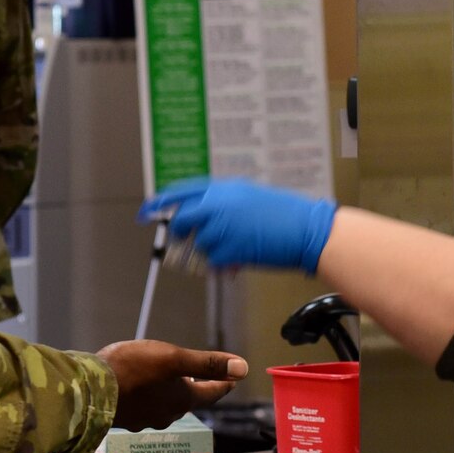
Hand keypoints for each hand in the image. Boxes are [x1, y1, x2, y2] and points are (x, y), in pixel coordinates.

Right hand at [98, 340, 248, 431]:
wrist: (90, 390)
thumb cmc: (133, 370)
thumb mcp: (173, 359)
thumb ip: (207, 364)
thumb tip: (243, 369)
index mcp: (182, 399)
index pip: (211, 393)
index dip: (223, 384)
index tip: (232, 380)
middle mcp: (166, 413)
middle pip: (188, 401)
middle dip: (195, 389)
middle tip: (200, 379)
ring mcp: (145, 419)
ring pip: (164, 405)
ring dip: (169, 394)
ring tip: (168, 382)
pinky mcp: (125, 418)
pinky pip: (144, 407)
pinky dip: (149, 397)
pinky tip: (139, 390)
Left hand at [140, 178, 336, 272]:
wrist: (307, 229)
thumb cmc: (285, 215)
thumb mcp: (250, 197)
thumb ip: (224, 204)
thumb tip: (203, 220)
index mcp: (224, 188)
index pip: (181, 192)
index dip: (160, 202)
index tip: (146, 211)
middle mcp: (219, 203)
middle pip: (182, 219)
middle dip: (180, 233)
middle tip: (183, 242)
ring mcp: (223, 226)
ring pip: (199, 244)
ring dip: (213, 251)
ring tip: (236, 249)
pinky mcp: (230, 248)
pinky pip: (215, 261)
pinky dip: (224, 265)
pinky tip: (241, 262)